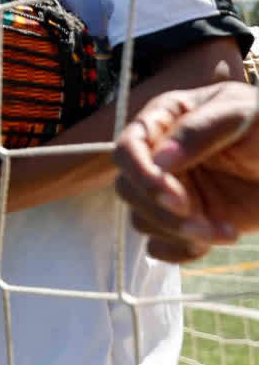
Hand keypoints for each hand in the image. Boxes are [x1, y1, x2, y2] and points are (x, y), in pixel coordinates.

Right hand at [114, 81, 258, 262]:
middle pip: (128, 190)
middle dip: (162, 214)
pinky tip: (213, 241)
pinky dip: (180, 252)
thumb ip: (197, 131)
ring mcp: (171, 190)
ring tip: (227, 233)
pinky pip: (159, 246)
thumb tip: (158, 161)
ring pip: (142, 221)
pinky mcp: (185, 220)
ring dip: (179, 235)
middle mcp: (156, 157)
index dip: (143, 177)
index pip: (127, 150)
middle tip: (204, 225)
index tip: (176, 199)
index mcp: (161, 121)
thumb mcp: (237, 113)